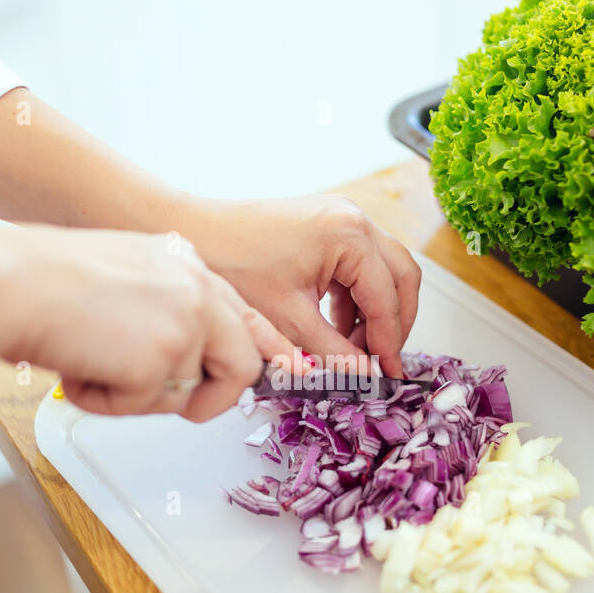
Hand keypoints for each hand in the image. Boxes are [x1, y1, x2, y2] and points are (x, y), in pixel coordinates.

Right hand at [0, 226, 291, 420]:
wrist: (8, 284)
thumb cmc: (42, 282)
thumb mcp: (121, 280)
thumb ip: (162, 309)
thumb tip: (182, 358)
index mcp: (185, 264)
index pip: (243, 315)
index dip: (258, 352)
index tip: (280, 374)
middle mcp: (196, 287)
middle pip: (243, 363)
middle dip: (213, 399)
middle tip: (183, 409)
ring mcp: (187, 320)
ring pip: (190, 393)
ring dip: (138, 396)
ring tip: (94, 363)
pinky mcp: (165, 356)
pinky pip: (145, 406)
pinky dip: (105, 401)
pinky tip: (79, 367)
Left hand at [178, 195, 420, 376]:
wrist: (192, 231)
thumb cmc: (231, 263)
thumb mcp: (289, 320)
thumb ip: (335, 352)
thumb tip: (367, 376)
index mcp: (349, 235)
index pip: (387, 298)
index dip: (389, 342)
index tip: (389, 373)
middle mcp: (353, 218)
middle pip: (400, 277)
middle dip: (394, 323)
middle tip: (383, 360)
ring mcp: (341, 217)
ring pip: (383, 270)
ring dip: (375, 311)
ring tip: (354, 348)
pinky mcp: (327, 225)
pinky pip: (358, 265)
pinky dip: (355, 298)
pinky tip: (335, 327)